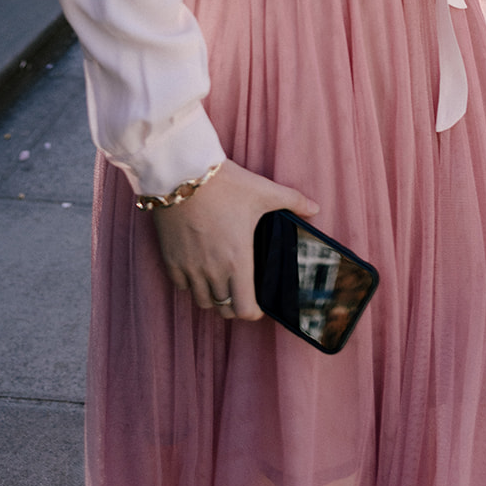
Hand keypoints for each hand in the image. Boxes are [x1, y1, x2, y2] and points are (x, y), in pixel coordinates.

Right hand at [151, 159, 317, 321]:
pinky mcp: (170, 260)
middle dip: (235, 304)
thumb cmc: (226, 184)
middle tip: (241, 289)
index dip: (254, 311)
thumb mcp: (263, 191)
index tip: (259, 301)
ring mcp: (189, 268)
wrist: (182, 174)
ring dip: (214, 296)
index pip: (245, 310)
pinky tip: (200, 268)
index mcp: (238, 261)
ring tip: (222, 279)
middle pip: (224, 309)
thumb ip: (293, 201)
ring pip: (202, 301)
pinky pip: (181, 286)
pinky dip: (191, 284)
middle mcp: (212, 271)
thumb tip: (315, 208)